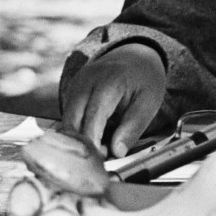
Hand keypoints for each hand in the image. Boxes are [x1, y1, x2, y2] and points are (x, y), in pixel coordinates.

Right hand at [60, 43, 165, 157]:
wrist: (134, 56)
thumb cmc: (143, 80)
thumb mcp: (149, 103)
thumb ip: (132, 128)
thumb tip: (116, 153)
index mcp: (109, 82)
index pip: (93, 115)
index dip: (93, 140)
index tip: (100, 158)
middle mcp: (86, 82)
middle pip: (73, 120)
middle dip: (83, 144)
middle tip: (102, 158)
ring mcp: (75, 85)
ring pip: (67, 121)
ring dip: (79, 139)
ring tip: (102, 146)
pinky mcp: (70, 92)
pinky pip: (68, 117)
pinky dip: (78, 131)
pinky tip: (95, 136)